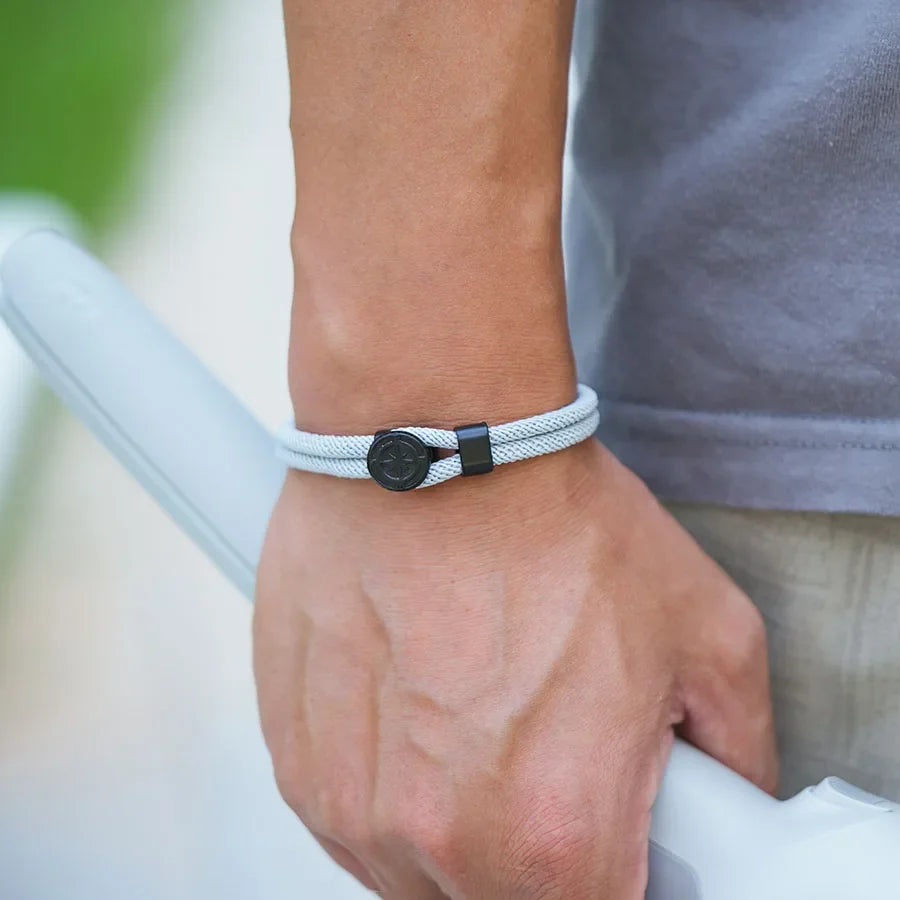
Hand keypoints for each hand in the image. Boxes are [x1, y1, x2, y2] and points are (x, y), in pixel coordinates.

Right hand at [254, 439, 776, 898]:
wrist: (434, 440)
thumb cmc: (551, 519)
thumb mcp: (706, 629)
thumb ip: (734, 750)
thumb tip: (726, 802)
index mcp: (556, 829)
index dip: (613, 875)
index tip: (607, 830)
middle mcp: (441, 836)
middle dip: (534, 847)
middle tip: (541, 746)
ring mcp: (355, 803)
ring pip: (420, 872)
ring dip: (454, 817)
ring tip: (471, 707)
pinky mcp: (300, 758)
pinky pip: (354, 820)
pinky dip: (391, 783)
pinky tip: (415, 701)